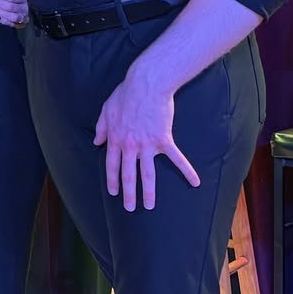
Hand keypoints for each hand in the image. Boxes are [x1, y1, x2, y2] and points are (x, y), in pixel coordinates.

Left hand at [93, 69, 199, 210]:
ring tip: (149, 206)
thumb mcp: (106, 110)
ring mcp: (147, 144)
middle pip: (128, 174)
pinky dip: (187, 171)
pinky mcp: (164, 140)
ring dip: (148, 191)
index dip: (112, 180)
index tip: (113, 192)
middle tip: (129, 208)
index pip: (112, 165)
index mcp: (115, 139)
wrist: (146, 85)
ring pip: (148, 173)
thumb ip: (101, 127)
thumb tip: (96, 141)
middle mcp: (130, 145)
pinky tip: (195, 182)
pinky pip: (176, 159)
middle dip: (128, 193)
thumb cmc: (125, 95)